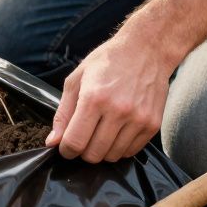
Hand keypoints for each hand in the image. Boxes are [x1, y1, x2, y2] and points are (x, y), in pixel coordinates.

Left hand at [45, 32, 174, 162]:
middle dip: (83, 151)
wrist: (146, 50)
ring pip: (113, 156)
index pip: (75, 142)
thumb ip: (63, 113)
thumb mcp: (77, 79)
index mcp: (94, 98)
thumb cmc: (108, 62)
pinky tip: (116, 131)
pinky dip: (120, 148)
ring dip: (102, 150)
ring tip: (101, 132)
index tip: (66, 146)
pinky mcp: (152, 124)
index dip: (66, 150)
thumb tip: (53, 142)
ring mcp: (138, 119)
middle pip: (94, 154)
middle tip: (84, 137)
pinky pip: (131, 152)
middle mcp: (118, 110)